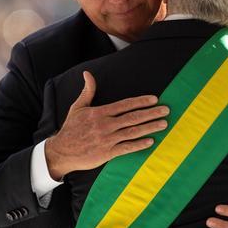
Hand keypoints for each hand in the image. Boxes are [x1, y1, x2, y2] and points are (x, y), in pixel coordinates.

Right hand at [46, 71, 168, 179]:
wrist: (61, 151)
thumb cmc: (71, 128)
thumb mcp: (78, 107)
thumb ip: (87, 90)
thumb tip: (87, 74)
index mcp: (99, 113)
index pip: (124, 105)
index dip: (140, 101)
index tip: (154, 99)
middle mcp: (105, 125)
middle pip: (132, 117)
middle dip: (151, 113)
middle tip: (166, 110)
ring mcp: (107, 139)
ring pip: (132, 132)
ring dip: (149, 127)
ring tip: (163, 124)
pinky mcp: (106, 153)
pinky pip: (126, 148)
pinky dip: (138, 144)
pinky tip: (150, 141)